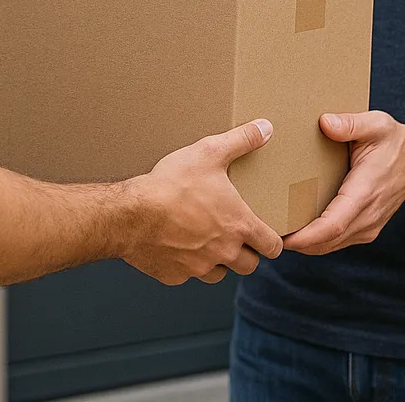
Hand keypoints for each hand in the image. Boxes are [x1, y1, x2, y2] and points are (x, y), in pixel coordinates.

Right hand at [122, 120, 283, 285]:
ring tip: (206, 240)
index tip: (267, 237)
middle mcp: (223, 252)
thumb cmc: (172, 185)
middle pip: (249, 265)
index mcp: (238, 225)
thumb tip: (265, 128)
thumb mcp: (209, 152)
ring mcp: (199, 268)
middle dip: (246, 253)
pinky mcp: (175, 275)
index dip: (273, 241)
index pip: (272, 246)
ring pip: (219, 274)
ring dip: (217, 261)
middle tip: (234, 236)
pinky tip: (176, 244)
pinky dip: (186, 264)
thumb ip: (241, 140)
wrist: (132, 214)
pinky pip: (188, 275)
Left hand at [283, 111, 404, 255]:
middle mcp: (367, 216)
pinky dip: (315, 240)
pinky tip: (295, 227)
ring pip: (330, 245)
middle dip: (296, 243)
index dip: (306, 236)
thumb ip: (350, 123)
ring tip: (272, 231)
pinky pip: (336, 240)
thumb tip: (325, 123)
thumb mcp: (376, 124)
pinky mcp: (364, 228)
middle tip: (262, 234)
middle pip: (326, 242)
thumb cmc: (394, 141)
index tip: (282, 238)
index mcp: (365, 192)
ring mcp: (367, 226)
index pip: (333, 225)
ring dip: (304, 244)